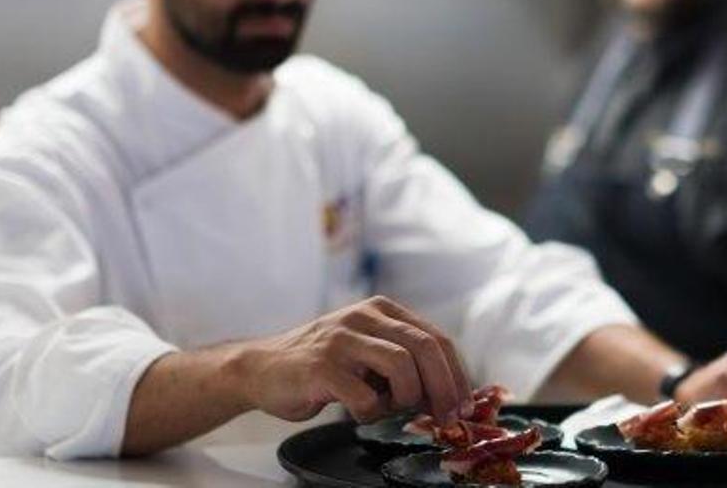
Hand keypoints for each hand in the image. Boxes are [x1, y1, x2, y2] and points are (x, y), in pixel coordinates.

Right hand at [236, 296, 472, 423]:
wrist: (262, 368)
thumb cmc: (324, 366)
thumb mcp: (369, 351)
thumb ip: (404, 363)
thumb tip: (448, 396)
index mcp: (382, 310)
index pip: (436, 338)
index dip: (457, 374)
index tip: (464, 405)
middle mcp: (364, 316)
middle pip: (425, 347)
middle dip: (444, 388)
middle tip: (447, 417)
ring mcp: (341, 339)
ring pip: (400, 365)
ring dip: (406, 397)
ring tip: (390, 407)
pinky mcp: (320, 366)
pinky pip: (363, 395)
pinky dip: (369, 412)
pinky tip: (358, 411)